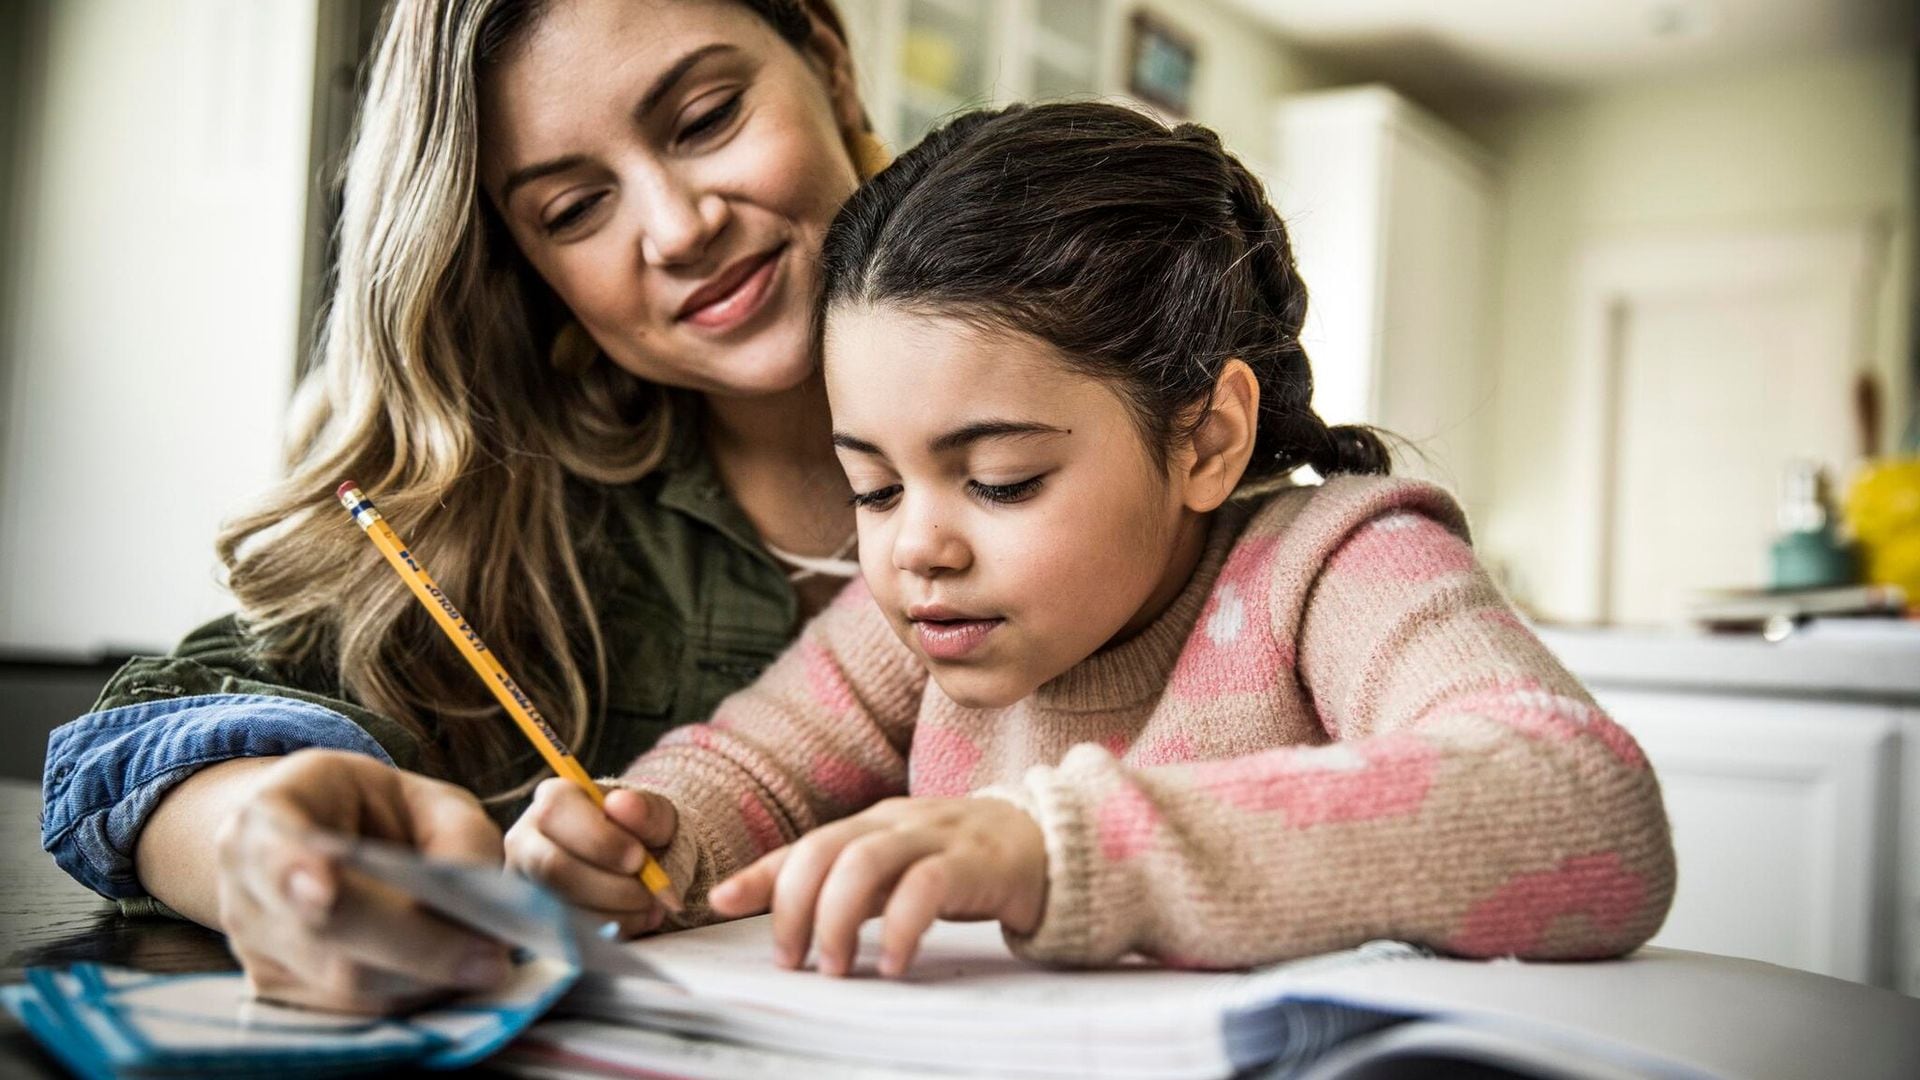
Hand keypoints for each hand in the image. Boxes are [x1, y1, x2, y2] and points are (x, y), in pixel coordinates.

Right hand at [213, 749, 508, 1013]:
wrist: (323, 837)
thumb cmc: (383, 812)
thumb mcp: (429, 799)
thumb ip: (460, 839)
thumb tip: (480, 910)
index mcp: (272, 811)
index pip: (275, 847)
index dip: (296, 871)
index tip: (323, 893)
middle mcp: (245, 883)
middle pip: (326, 932)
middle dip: (416, 948)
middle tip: (491, 957)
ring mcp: (253, 944)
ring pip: (344, 983)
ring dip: (423, 979)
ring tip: (482, 962)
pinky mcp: (276, 992)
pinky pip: (351, 1010)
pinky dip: (409, 996)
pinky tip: (447, 976)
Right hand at [504, 778, 677, 937]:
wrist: (635, 863)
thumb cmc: (639, 833)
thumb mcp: (654, 815)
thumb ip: (646, 809)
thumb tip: (623, 804)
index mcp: (553, 799)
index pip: (556, 813)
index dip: (599, 841)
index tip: (639, 858)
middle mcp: (525, 838)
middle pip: (552, 867)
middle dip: (609, 887)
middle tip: (648, 894)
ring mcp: (523, 881)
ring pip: (556, 905)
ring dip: (612, 914)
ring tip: (648, 908)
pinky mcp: (531, 916)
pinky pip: (562, 933)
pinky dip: (606, 931)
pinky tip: (634, 920)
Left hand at [708, 796, 1046, 977]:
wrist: (1047, 842)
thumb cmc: (960, 862)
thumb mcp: (894, 870)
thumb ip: (840, 886)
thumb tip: (764, 912)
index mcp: (871, 823)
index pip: (804, 844)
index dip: (760, 873)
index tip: (719, 903)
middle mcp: (895, 822)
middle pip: (824, 848)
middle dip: (795, 904)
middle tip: (791, 959)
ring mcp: (935, 836)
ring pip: (866, 861)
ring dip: (839, 918)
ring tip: (836, 967)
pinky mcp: (973, 861)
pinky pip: (927, 886)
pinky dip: (902, 927)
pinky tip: (896, 962)